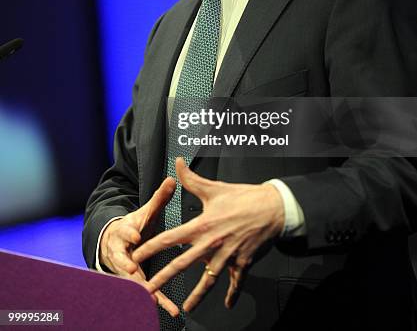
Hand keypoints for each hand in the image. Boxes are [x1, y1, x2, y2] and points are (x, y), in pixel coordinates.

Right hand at [99, 176, 179, 316]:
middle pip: (121, 259)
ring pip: (129, 280)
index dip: (129, 235)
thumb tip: (172, 179)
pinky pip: (142, 292)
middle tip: (132, 271)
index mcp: (124, 232)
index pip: (124, 232)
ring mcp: (124, 268)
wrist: (113, 242)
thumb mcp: (145, 212)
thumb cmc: (133, 226)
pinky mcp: (132, 281)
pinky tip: (168, 309)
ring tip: (151, 298)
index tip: (136, 237)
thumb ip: (159, 198)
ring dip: (140, 289)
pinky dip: (155, 299)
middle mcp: (121, 252)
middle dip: (126, 266)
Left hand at [132, 158, 283, 311]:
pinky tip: (228, 305)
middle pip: (182, 265)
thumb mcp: (214, 188)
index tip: (136, 256)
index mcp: (202, 225)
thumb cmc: (243, 197)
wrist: (273, 208)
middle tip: (146, 291)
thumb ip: (191, 179)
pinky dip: (232, 295)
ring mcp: (227, 256)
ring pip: (208, 280)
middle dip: (162, 279)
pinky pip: (236, 283)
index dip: (151, 248)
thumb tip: (177, 162)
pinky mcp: (243, 263)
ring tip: (186, 308)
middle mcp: (211, 243)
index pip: (169, 238)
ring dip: (196, 295)